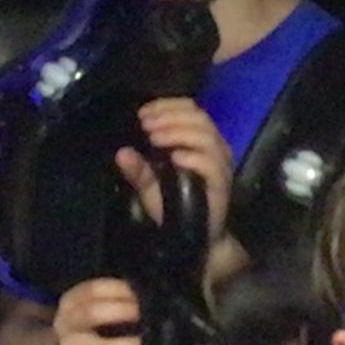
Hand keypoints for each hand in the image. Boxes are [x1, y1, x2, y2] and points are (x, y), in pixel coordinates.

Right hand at [52, 277, 144, 344]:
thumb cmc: (90, 327)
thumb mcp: (94, 307)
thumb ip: (115, 301)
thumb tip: (144, 299)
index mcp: (71, 302)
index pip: (93, 290)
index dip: (119, 291)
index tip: (139, 297)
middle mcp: (66, 324)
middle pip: (91, 313)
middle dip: (122, 313)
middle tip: (145, 317)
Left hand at [117, 95, 236, 242]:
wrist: (190, 238)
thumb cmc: (172, 207)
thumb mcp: (148, 186)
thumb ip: (137, 170)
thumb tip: (121, 153)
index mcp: (197, 140)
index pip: (190, 109)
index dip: (167, 106)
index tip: (143, 113)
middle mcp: (213, 148)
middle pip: (199, 118)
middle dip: (170, 117)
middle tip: (146, 126)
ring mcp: (220, 165)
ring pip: (207, 137)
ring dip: (179, 132)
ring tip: (155, 138)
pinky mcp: (222, 184)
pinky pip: (212, 165)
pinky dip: (194, 158)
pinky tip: (175, 158)